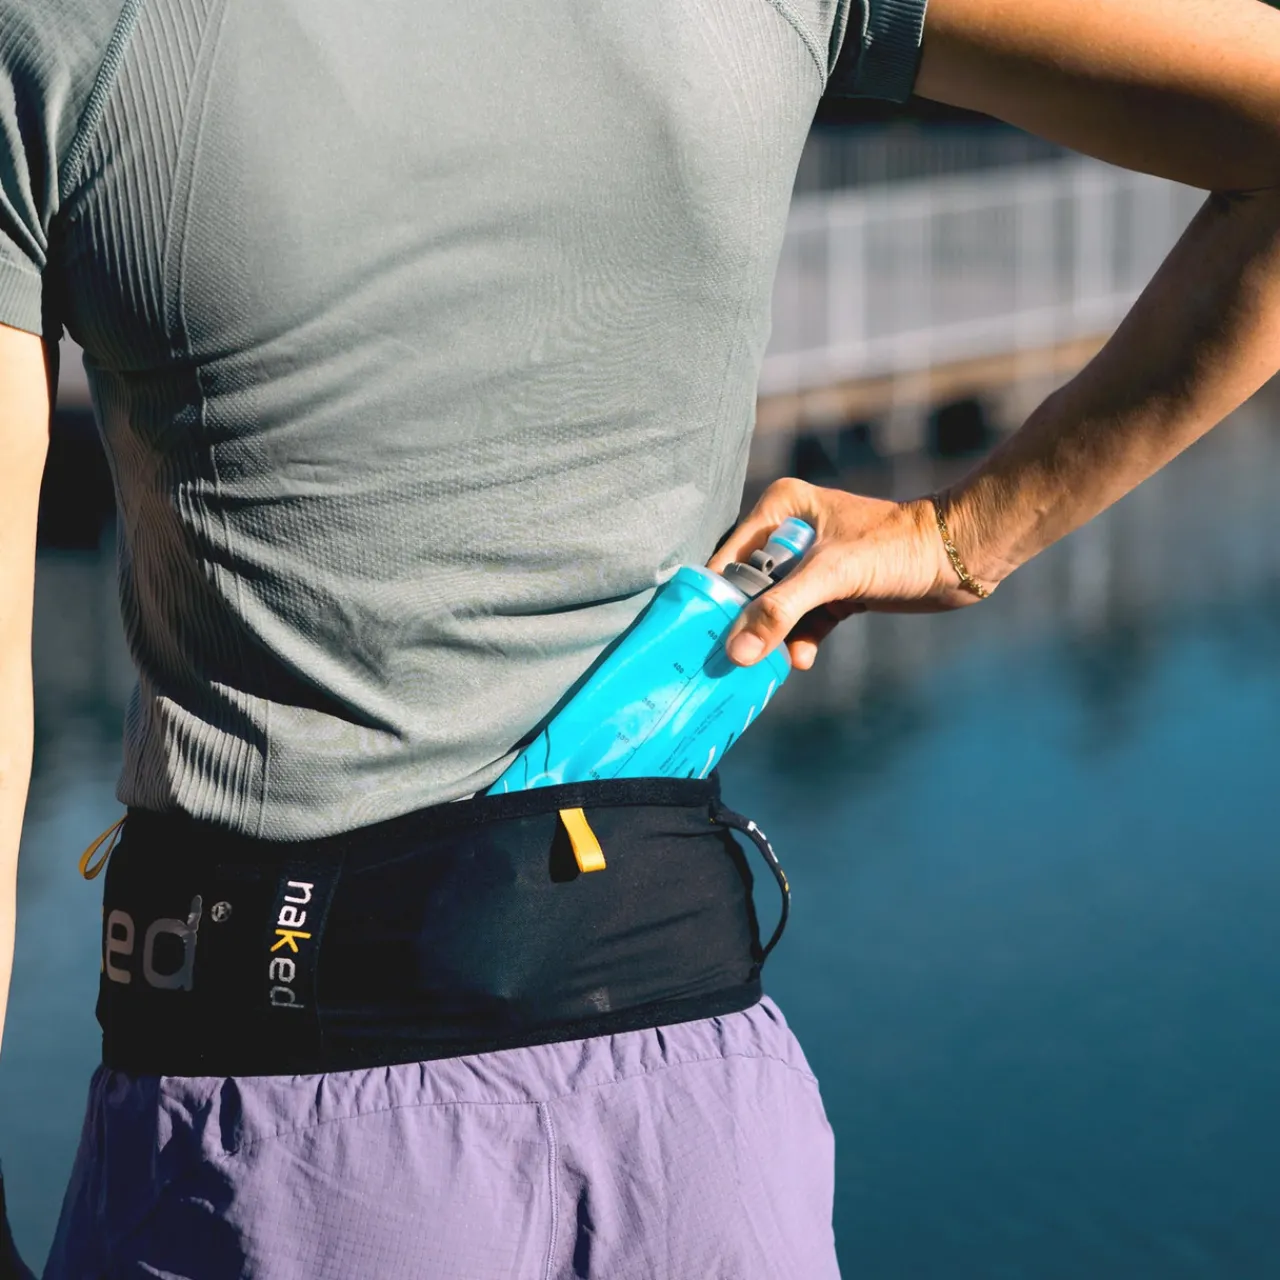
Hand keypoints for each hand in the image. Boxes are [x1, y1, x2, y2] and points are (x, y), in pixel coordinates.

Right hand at [706, 478, 988, 670]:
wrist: (959, 557)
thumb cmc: (896, 548)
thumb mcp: (831, 577)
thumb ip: (780, 612)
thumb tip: (736, 652)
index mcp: (781, 507)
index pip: (730, 556)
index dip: (715, 595)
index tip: (701, 634)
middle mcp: (790, 530)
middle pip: (749, 585)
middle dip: (745, 623)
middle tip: (731, 659)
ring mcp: (812, 562)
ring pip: (776, 607)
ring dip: (775, 637)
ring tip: (773, 664)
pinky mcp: (833, 588)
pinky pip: (803, 619)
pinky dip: (800, 641)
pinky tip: (802, 661)